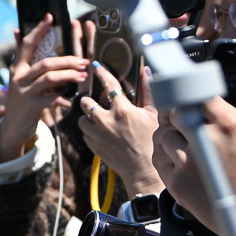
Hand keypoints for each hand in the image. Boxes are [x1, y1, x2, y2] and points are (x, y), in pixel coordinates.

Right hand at [0, 15, 89, 163]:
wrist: (12, 126)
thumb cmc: (20, 99)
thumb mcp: (18, 76)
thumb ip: (21, 55)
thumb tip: (18, 30)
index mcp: (17, 67)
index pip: (28, 44)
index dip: (39, 30)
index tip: (50, 17)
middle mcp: (19, 77)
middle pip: (45, 62)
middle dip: (67, 60)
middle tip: (83, 61)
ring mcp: (25, 91)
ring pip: (50, 78)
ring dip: (69, 75)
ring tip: (82, 76)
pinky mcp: (32, 105)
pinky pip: (53, 98)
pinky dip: (65, 99)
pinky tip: (72, 100)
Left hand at [79, 63, 161, 195]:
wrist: (143, 169)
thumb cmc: (152, 142)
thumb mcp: (154, 115)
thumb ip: (148, 92)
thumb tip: (145, 72)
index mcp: (122, 111)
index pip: (109, 85)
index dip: (102, 73)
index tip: (96, 66)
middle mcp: (106, 121)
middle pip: (86, 102)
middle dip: (89, 100)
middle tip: (96, 102)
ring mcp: (97, 134)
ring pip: (82, 119)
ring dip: (88, 117)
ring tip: (99, 120)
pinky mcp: (92, 146)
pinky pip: (85, 133)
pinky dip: (91, 131)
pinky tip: (102, 133)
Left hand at [156, 97, 235, 235]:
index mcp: (229, 125)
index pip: (198, 97)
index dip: (192, 99)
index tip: (191, 103)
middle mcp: (205, 139)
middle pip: (175, 115)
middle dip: (179, 118)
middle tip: (184, 124)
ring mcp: (187, 161)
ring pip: (163, 136)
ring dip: (171, 137)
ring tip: (182, 143)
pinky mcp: (176, 180)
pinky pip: (159, 159)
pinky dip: (164, 155)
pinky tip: (175, 158)